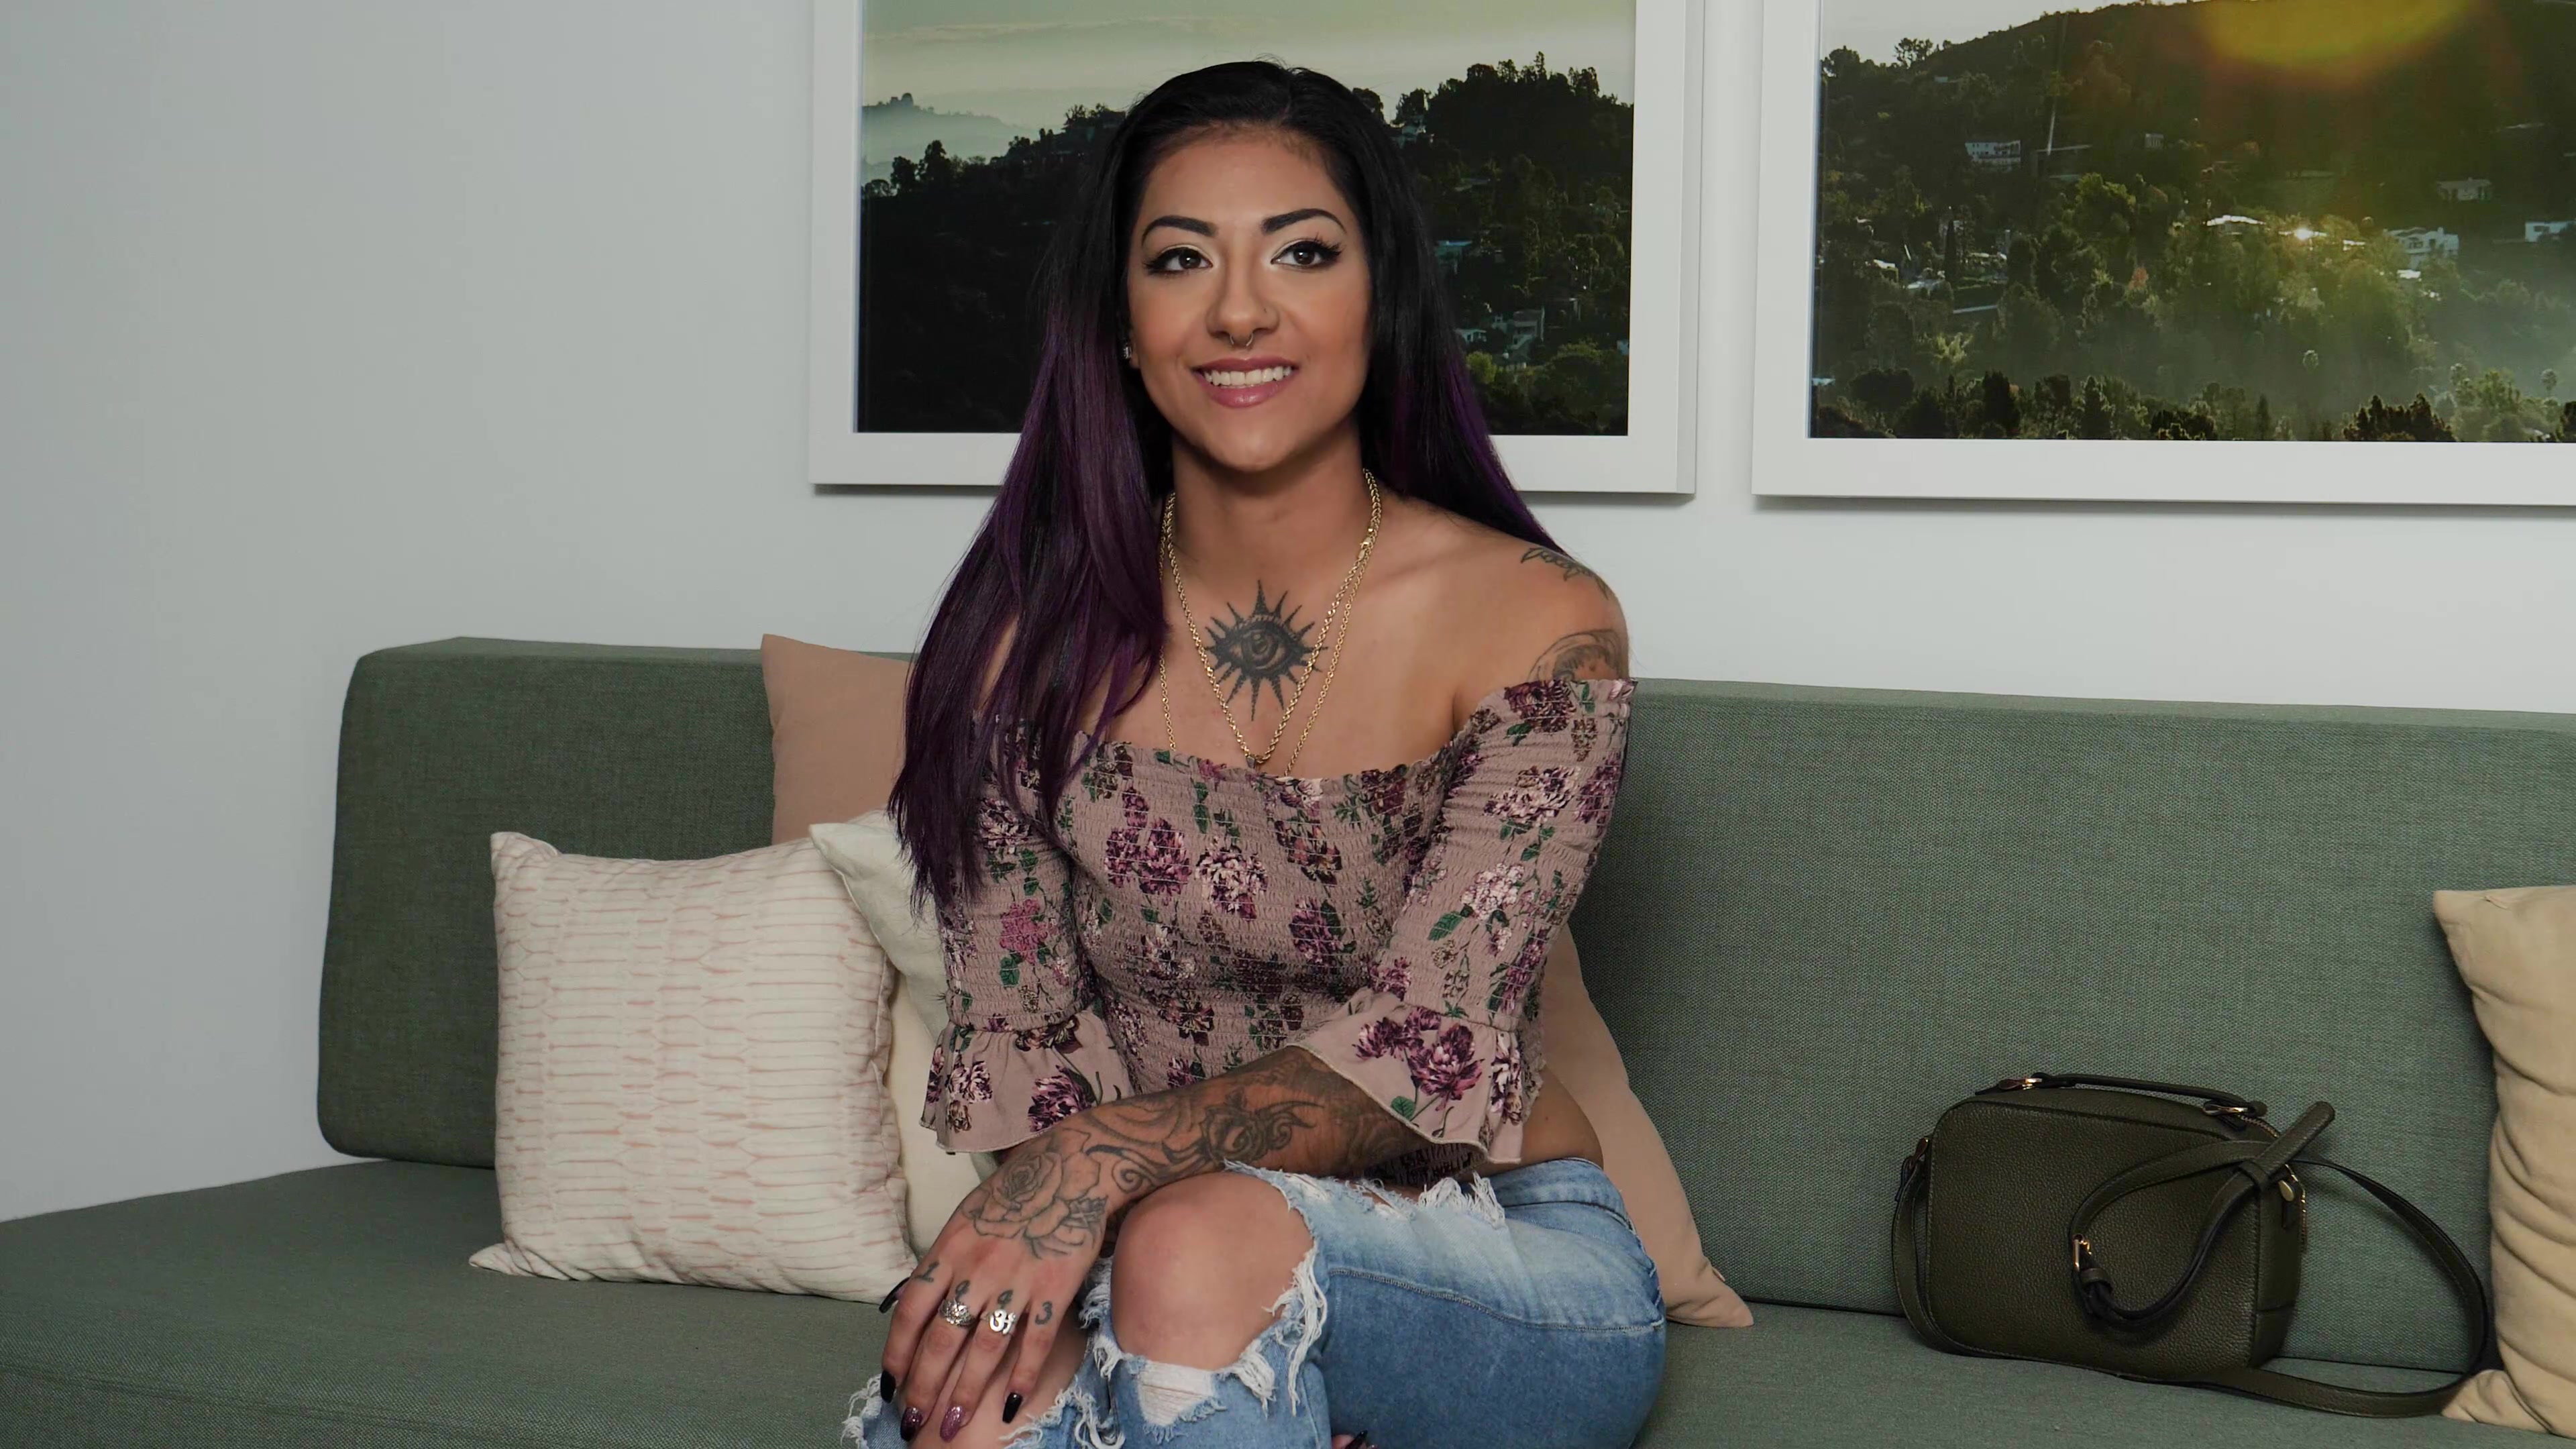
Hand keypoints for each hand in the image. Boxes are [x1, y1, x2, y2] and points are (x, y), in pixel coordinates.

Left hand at [881, 1127, 1113, 1441]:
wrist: (1073, 1166)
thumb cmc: (1015, 1192)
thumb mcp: (965, 1218)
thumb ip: (944, 1261)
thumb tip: (921, 1305)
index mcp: (949, 1249)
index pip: (910, 1311)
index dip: (896, 1353)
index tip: (890, 1385)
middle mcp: (977, 1268)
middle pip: (941, 1339)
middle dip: (923, 1387)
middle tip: (913, 1422)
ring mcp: (1017, 1280)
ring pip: (984, 1348)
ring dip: (966, 1392)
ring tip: (953, 1425)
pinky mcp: (1055, 1289)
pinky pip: (1035, 1342)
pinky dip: (1023, 1377)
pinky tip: (1012, 1405)